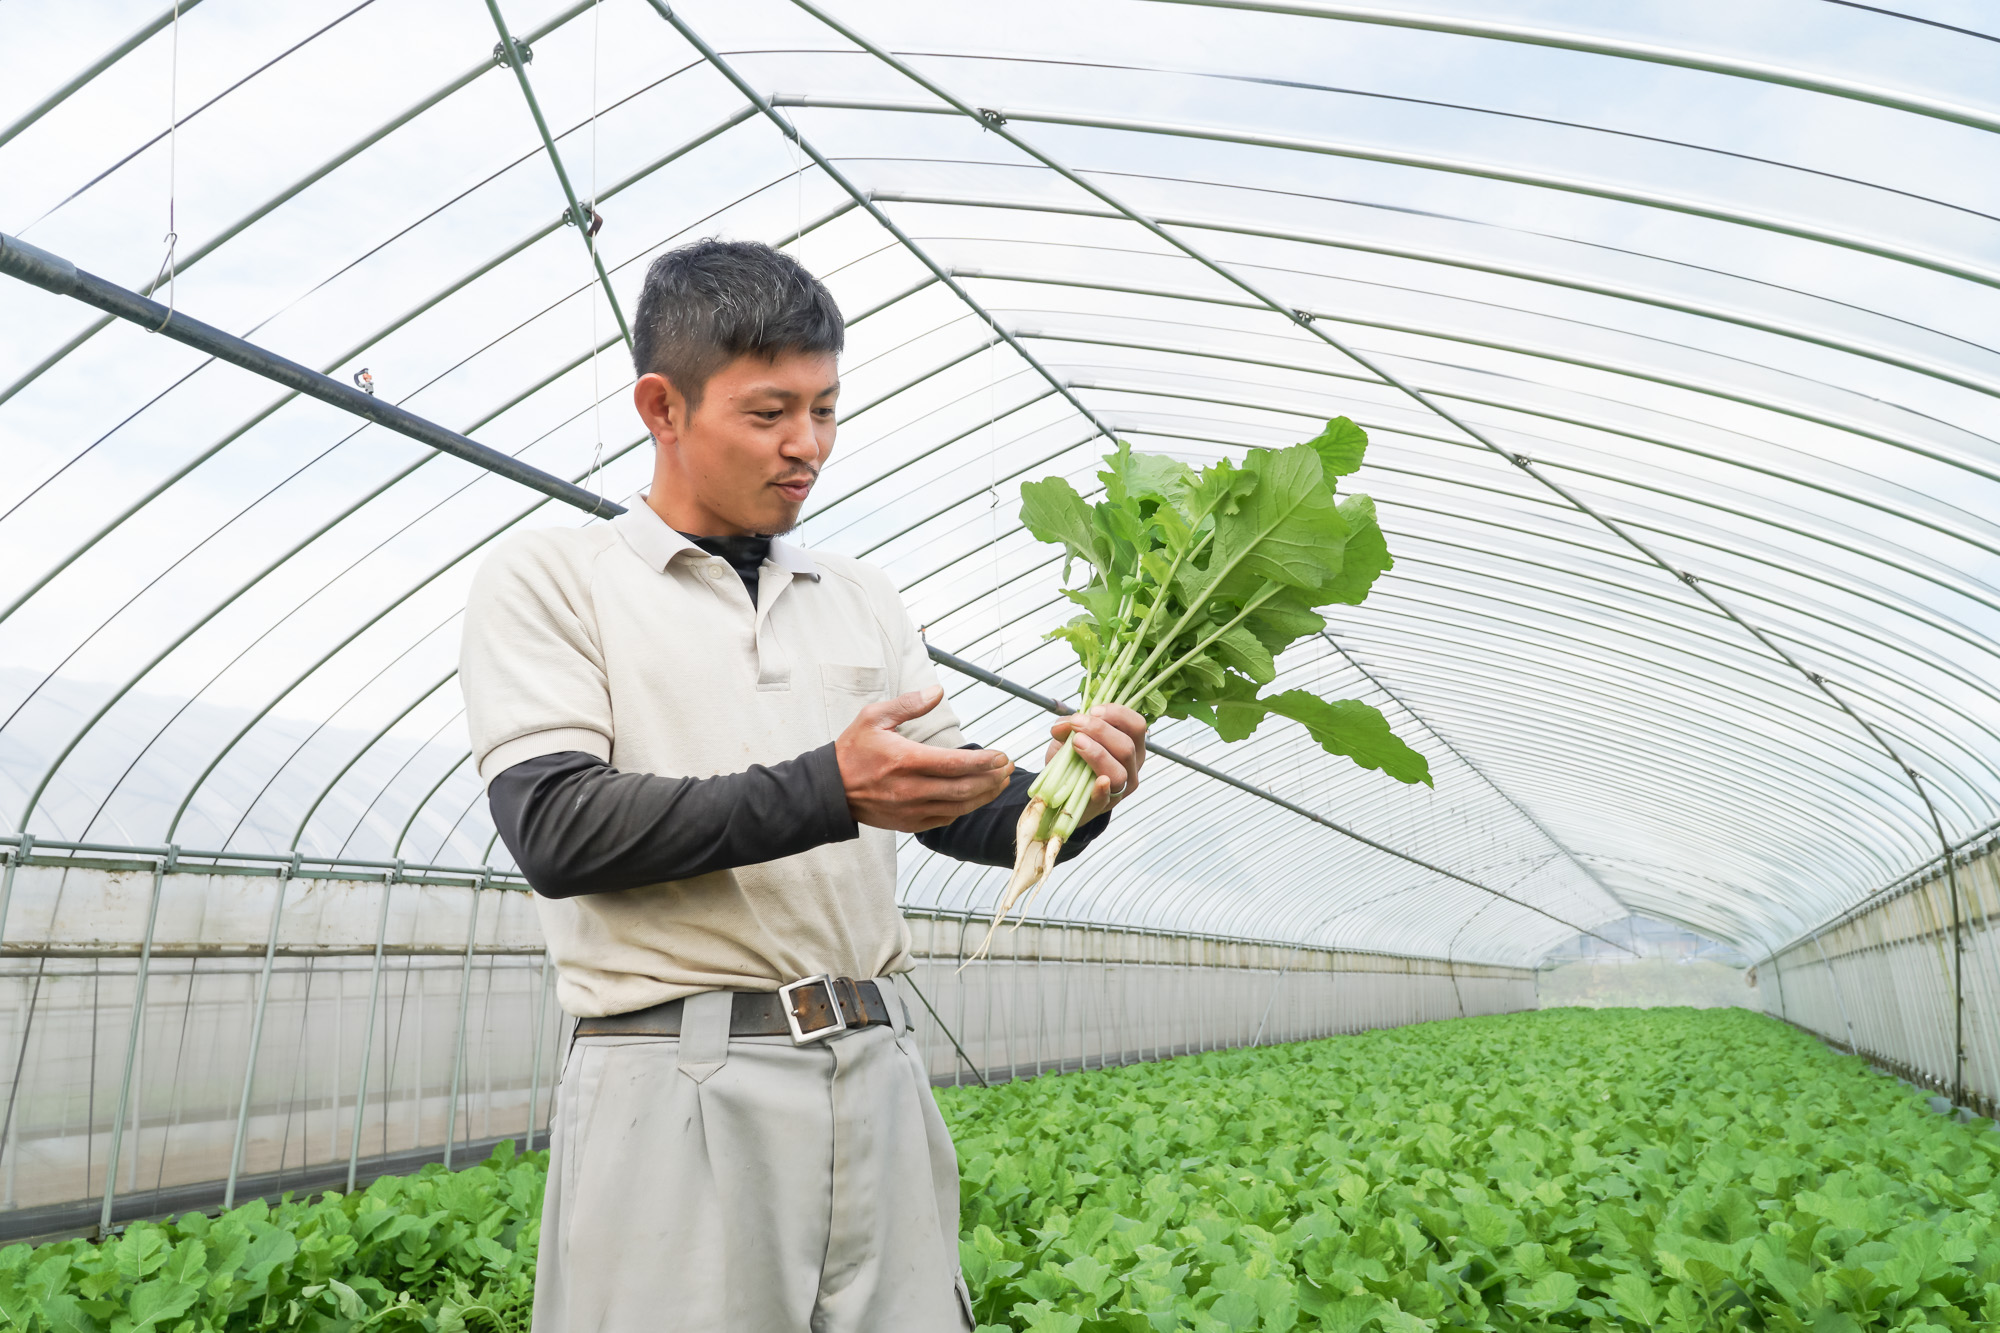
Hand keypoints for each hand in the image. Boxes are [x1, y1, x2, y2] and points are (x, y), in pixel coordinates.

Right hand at [837, 687, 1013, 831]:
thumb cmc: (852, 750)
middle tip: (1010, 768)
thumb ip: (908, 704)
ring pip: (959, 807)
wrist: (831, 790)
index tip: (1003, 756)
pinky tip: (976, 797)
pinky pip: (945, 819)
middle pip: (964, 788)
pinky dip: (965, 809)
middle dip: (992, 779)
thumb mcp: (874, 717)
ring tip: (1001, 783)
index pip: (956, 764)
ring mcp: (911, 810)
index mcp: (905, 761)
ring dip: (985, 796)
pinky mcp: (909, 824)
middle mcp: (911, 789)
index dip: (984, 762)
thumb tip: (938, 692)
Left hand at [1047, 703, 1146, 826]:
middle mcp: (1131, 766)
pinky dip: (1102, 789)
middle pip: (1127, 747)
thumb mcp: (1070, 736)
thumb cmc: (1074, 759)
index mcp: (1131, 744)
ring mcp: (1121, 788)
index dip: (1117, 714)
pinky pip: (1106, 797)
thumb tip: (1064, 724)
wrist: (1062, 790)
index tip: (1093, 710)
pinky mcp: (1104, 805)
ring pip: (1119, 772)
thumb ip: (1068, 726)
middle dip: (1101, 731)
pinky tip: (1098, 781)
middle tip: (1077, 723)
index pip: (1136, 725)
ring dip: (1098, 754)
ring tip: (1077, 742)